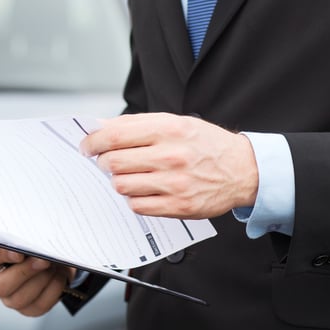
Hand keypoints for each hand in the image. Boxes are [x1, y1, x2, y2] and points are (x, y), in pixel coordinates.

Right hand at [0, 245, 74, 316]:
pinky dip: (53, 289)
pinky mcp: (29, 309)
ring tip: (54, 265)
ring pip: (20, 299)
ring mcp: (11, 300)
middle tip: (44, 260)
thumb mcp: (24, 237)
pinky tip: (58, 275)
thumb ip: (21, 238)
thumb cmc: (32, 246)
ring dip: (42, 280)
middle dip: (25, 273)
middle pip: (0, 287)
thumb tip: (31, 243)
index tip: (19, 253)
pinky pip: (39, 305)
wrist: (52, 260)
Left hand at [80, 113, 258, 218]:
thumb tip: (101, 128)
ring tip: (127, 175)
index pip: (114, 136)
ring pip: (122, 185)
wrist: (242, 170)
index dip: (93, 142)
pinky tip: (142, 190)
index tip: (87, 146)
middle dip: (103, 162)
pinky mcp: (178, 206)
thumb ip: (137, 124)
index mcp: (168, 129)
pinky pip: (137, 206)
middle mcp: (171, 156)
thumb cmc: (205, 144)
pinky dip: (133, 198)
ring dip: (118, 180)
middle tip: (106, 162)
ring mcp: (174, 183)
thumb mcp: (175, 123)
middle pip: (113, 162)